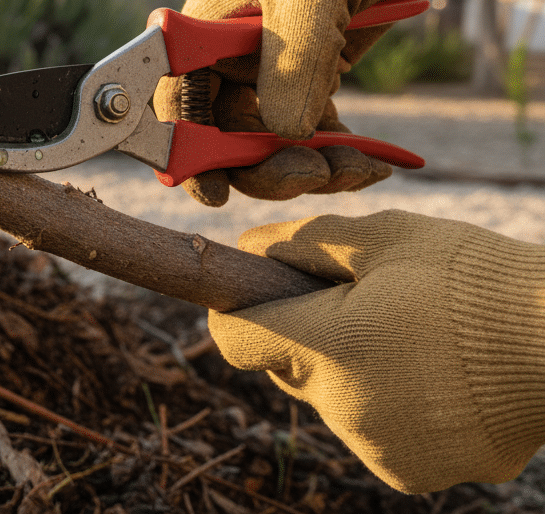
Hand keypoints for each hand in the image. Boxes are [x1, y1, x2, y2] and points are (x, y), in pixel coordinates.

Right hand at [154, 0, 498, 205]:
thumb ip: (291, 62)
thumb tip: (283, 134)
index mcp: (200, 34)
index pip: (175, 103)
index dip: (185, 152)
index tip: (213, 192)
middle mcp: (223, 63)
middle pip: (220, 140)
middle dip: (263, 167)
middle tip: (311, 174)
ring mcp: (262, 81)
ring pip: (266, 151)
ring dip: (308, 170)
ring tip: (358, 166)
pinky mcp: (302, 92)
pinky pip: (307, 144)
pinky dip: (338, 161)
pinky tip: (373, 160)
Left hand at [210, 210, 544, 493]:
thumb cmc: (476, 280)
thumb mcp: (387, 238)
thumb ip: (304, 243)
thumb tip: (249, 246)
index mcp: (330, 348)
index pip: (236, 339)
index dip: (241, 311)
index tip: (258, 294)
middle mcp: (344, 410)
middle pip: (287, 371)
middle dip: (308, 339)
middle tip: (362, 306)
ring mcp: (377, 449)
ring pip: (332, 403)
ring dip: (353, 375)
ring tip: (416, 341)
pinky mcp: (409, 475)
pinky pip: (373, 435)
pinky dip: (390, 410)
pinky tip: (436, 381)